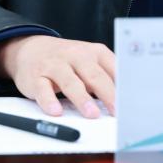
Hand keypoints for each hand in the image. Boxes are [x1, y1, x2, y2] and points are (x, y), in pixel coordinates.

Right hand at [0, 35, 115, 118]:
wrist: (31, 48)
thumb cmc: (67, 60)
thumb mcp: (89, 62)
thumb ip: (105, 77)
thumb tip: (125, 101)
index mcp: (94, 53)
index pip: (112, 67)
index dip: (123, 85)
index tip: (132, 101)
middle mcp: (75, 56)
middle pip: (94, 75)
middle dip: (107, 93)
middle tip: (117, 110)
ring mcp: (55, 65)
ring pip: (70, 82)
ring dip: (82, 99)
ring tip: (92, 114)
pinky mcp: (36, 77)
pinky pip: (43, 89)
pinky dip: (49, 101)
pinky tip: (56, 112)